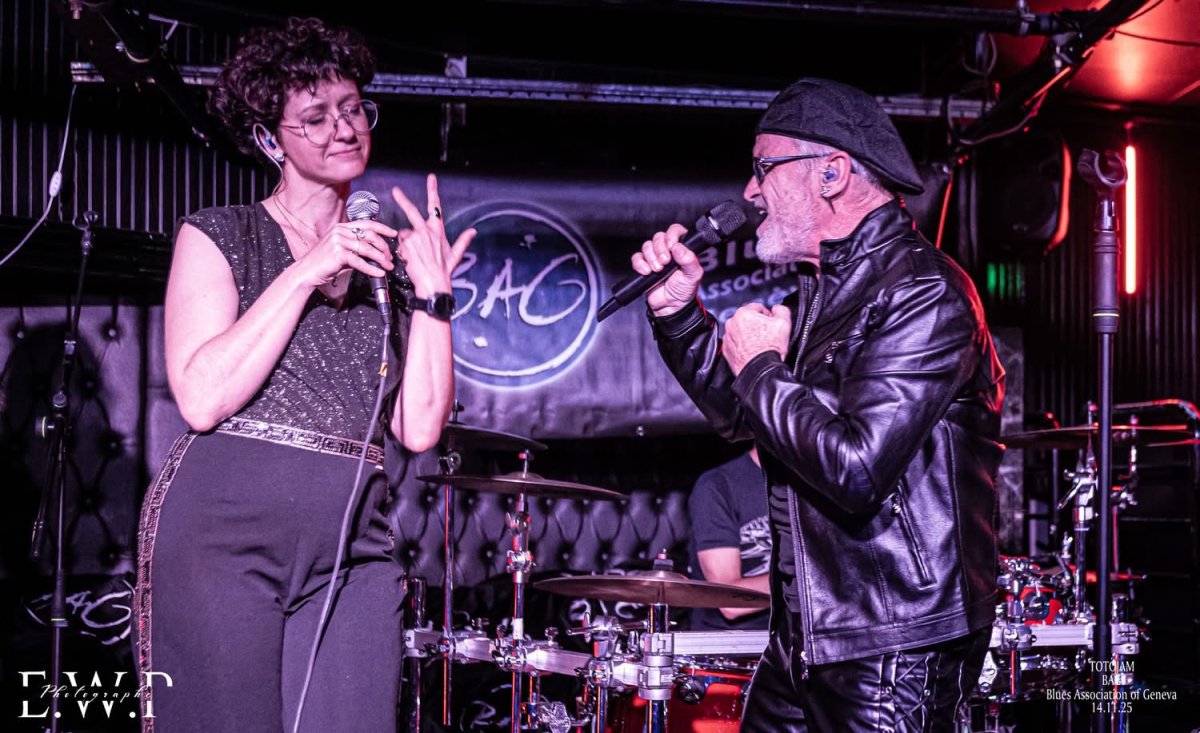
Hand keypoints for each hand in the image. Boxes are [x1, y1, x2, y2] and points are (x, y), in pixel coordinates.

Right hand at [292, 218, 396, 288]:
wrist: (306, 272)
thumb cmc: (324, 263)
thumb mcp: (341, 251)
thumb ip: (356, 248)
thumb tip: (377, 253)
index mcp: (341, 227)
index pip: (366, 224)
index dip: (382, 228)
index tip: (394, 233)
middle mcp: (339, 231)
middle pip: (369, 235)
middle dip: (384, 247)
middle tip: (390, 257)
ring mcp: (338, 241)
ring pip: (367, 248)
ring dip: (381, 259)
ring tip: (388, 266)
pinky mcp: (338, 254)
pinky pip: (360, 261)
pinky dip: (372, 269)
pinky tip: (379, 273)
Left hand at [391, 174, 475, 297]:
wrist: (433, 284)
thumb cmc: (444, 270)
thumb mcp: (456, 255)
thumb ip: (463, 240)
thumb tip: (473, 231)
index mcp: (438, 230)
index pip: (435, 206)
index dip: (433, 190)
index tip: (430, 178)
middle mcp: (426, 230)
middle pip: (411, 210)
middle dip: (402, 199)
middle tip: (396, 190)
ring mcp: (414, 237)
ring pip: (404, 233)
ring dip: (406, 241)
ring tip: (415, 255)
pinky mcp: (405, 245)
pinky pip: (399, 244)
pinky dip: (402, 250)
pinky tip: (410, 258)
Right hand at [630, 224, 703, 316]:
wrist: (671, 306)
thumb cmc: (684, 290)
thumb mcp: (693, 275)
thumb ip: (689, 260)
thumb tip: (678, 247)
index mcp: (682, 248)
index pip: (676, 230)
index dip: (672, 234)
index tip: (672, 246)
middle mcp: (668, 250)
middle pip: (659, 236)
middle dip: (660, 249)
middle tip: (665, 262)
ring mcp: (655, 257)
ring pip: (647, 246)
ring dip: (651, 257)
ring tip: (658, 270)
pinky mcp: (643, 266)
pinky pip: (637, 257)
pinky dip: (640, 264)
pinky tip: (647, 272)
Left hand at [723, 303, 791, 374]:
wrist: (760, 371)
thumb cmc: (770, 349)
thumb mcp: (784, 323)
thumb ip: (781, 310)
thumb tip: (777, 308)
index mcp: (744, 313)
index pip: (758, 308)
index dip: (767, 316)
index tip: (771, 324)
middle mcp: (732, 323)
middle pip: (748, 319)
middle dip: (757, 325)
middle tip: (767, 336)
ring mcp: (728, 337)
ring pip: (741, 331)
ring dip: (749, 335)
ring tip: (760, 345)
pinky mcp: (726, 350)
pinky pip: (735, 343)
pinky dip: (742, 345)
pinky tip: (752, 351)